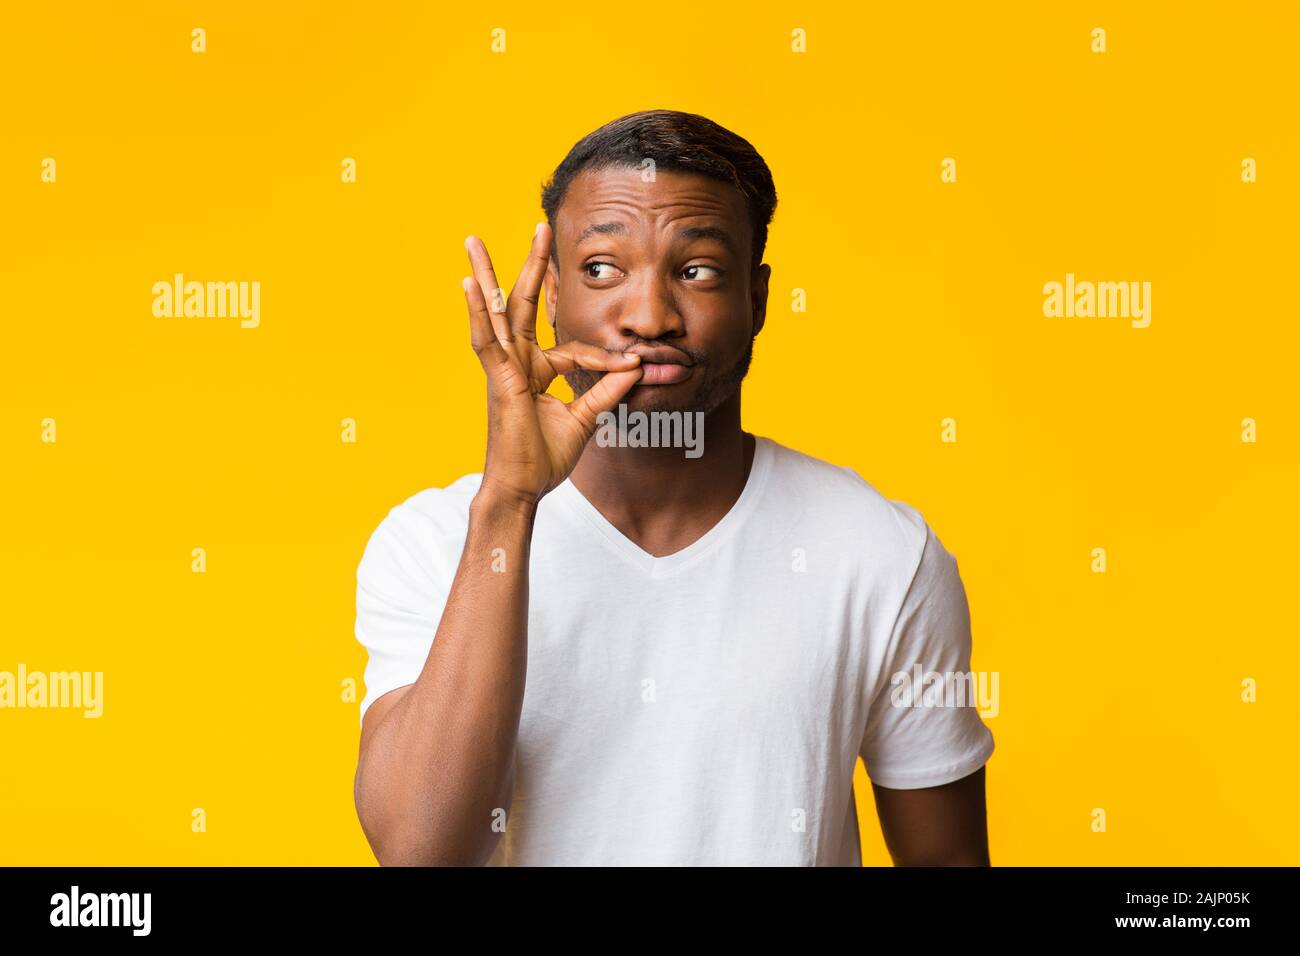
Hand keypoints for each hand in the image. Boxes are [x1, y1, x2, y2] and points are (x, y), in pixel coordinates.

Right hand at [461, 222, 642, 508]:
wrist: (523, 490)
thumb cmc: (544, 461)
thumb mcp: (585, 420)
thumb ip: (606, 393)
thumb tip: (635, 369)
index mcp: (534, 372)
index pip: (569, 346)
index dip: (603, 356)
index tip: (633, 363)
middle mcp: (516, 363)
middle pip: (520, 305)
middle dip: (530, 266)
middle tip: (538, 227)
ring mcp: (503, 369)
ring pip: (495, 312)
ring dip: (486, 274)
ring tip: (473, 240)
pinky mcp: (498, 379)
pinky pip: (487, 340)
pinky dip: (477, 312)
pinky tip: (470, 285)